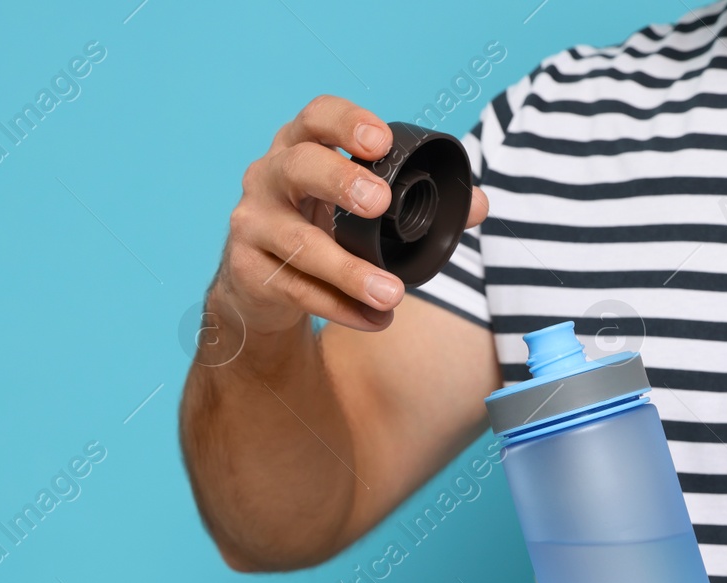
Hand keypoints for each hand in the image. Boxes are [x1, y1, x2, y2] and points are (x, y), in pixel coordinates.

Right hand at [214, 95, 488, 334]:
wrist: (262, 289)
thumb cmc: (321, 231)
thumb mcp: (359, 211)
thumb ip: (418, 203)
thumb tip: (478, 204)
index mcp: (300, 147)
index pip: (316, 117)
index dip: (346, 122)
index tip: (381, 142)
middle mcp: (268, 177)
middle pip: (299, 166)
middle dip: (340, 181)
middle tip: (380, 204)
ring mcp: (252, 224)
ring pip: (300, 242)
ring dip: (349, 270)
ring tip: (392, 293)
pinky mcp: (248, 271)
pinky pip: (298, 290)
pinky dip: (340, 308)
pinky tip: (375, 320)